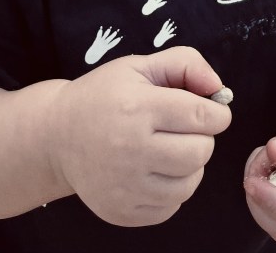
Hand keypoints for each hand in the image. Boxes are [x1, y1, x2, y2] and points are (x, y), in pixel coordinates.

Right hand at [47, 46, 230, 226]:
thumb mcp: (139, 66)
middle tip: (184, 128)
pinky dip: (172, 189)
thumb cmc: (103, 96)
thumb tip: (219, 88)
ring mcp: (125, 186)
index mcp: (137, 108)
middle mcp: (131, 150)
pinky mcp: (122, 212)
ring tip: (169, 148)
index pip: (201, 115)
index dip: (217, 111)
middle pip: (200, 151)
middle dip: (202, 137)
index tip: (213, 109)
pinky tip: (154, 170)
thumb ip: (185, 64)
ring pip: (190, 183)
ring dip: (189, 165)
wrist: (56, 136)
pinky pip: (171, 206)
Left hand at [243, 119, 275, 245]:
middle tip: (258, 159)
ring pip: (272, 224)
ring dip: (257, 193)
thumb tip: (275, 151)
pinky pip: (267, 214)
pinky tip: (267, 165)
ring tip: (265, 156)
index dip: (275, 201)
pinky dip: (259, 190)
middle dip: (263, 199)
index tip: (251, 182)